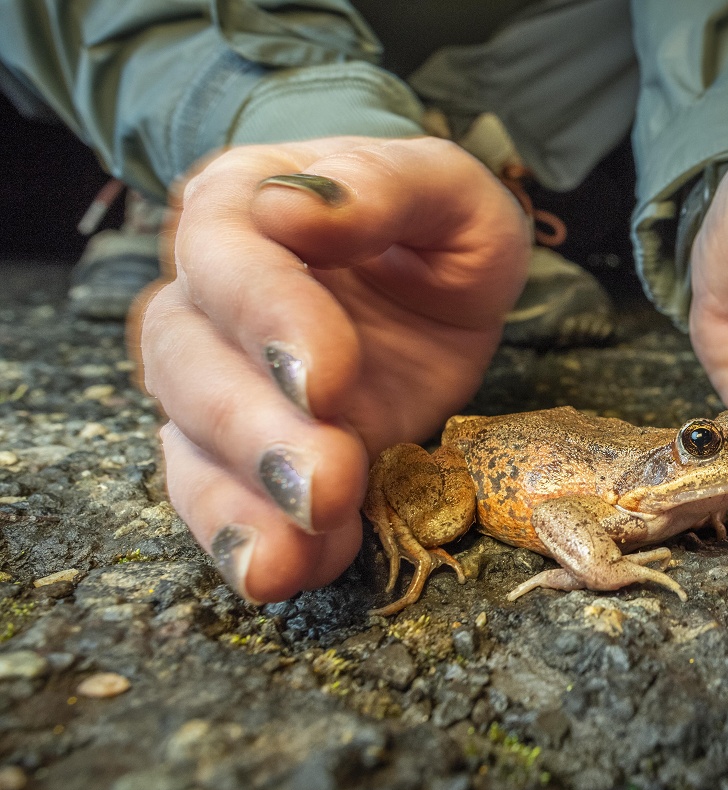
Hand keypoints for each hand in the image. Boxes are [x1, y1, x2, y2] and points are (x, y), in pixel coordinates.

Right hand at [128, 136, 529, 602]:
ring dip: (242, 499)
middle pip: (189, 359)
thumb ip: (384, 185)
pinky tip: (286, 572)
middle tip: (326, 481)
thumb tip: (296, 206)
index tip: (326, 375)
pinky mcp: (244, 449)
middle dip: (255, 427)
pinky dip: (243, 539)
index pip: (227, 255)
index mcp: (244, 207)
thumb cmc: (433, 224)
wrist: (430, 284)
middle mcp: (208, 295)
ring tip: (303, 546)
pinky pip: (215, 495)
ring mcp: (219, 379)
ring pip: (189, 437)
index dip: (267, 316)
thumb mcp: (445, 188)